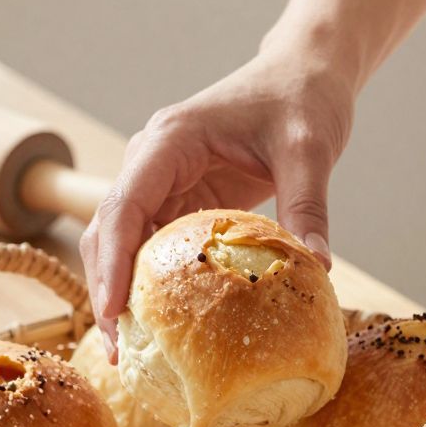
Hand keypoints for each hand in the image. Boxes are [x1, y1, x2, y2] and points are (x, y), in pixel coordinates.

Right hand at [80, 49, 354, 354]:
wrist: (304, 73)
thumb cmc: (302, 99)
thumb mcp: (310, 150)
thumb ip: (309, 207)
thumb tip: (318, 269)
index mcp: (170, 141)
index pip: (124, 206)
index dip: (112, 264)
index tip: (113, 314)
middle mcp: (152, 160)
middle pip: (109, 231)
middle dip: (107, 291)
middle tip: (124, 353)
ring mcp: (161, 180)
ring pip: (122, 243)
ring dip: (122, 293)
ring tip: (135, 353)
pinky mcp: (179, 198)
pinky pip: (153, 246)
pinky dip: (151, 284)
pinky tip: (163, 327)